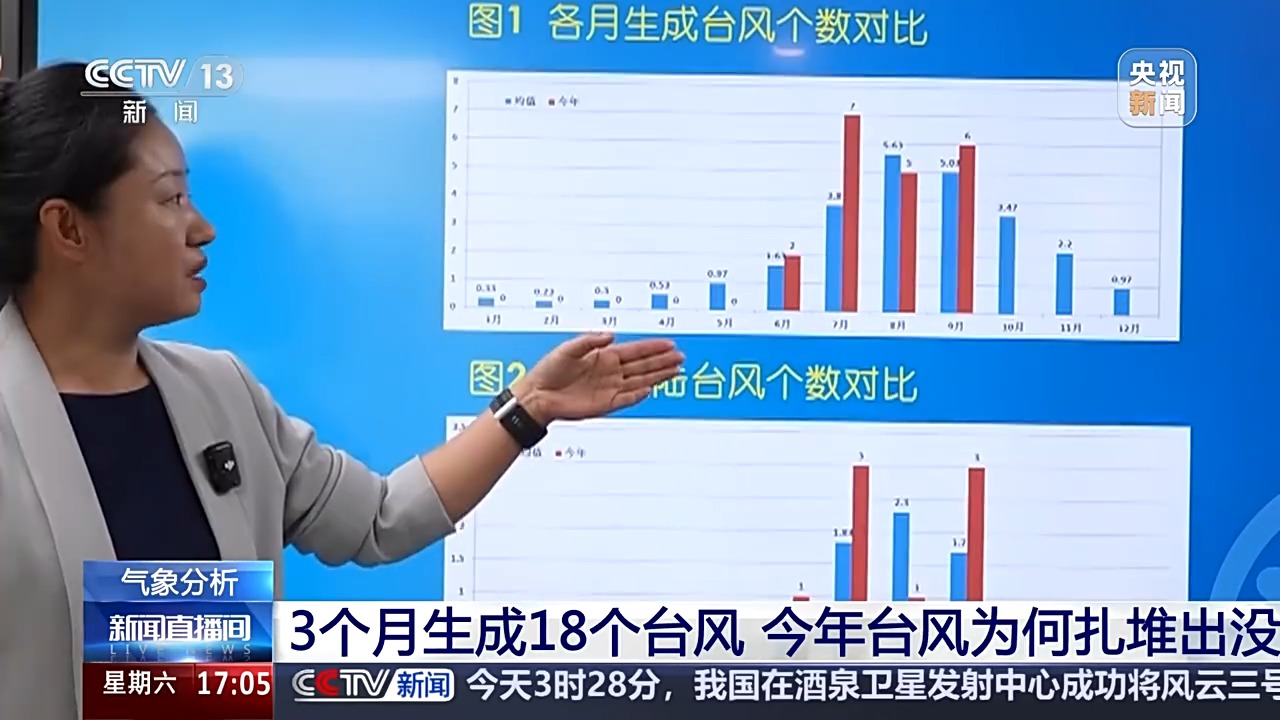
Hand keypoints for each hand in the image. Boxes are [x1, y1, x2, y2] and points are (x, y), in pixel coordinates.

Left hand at [512, 333, 682, 423]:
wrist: (537, 396)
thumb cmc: (549, 370)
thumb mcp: (569, 348)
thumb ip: (591, 341)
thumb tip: (611, 335)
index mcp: (604, 356)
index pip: (635, 351)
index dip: (653, 347)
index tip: (669, 344)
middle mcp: (610, 372)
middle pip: (643, 365)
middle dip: (662, 361)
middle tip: (680, 357)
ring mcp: (609, 388)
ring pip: (640, 380)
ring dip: (658, 376)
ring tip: (675, 370)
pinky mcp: (605, 404)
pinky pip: (627, 399)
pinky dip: (639, 394)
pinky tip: (652, 388)